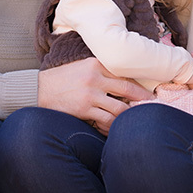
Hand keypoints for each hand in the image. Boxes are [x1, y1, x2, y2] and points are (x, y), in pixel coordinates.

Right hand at [37, 57, 152, 133]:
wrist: (40, 89)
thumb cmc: (65, 78)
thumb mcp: (83, 67)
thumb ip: (103, 71)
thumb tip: (126, 83)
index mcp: (96, 64)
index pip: (125, 75)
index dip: (139, 86)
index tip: (149, 93)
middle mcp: (95, 78)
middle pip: (128, 90)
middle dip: (142, 100)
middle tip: (152, 106)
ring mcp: (90, 95)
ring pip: (119, 109)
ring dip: (128, 116)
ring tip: (135, 120)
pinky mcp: (84, 110)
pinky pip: (106, 121)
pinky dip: (113, 126)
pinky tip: (116, 128)